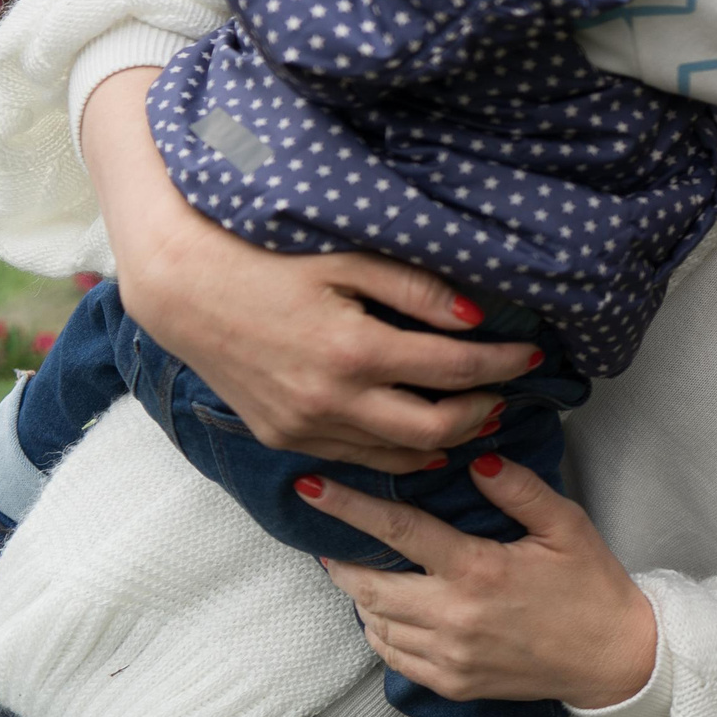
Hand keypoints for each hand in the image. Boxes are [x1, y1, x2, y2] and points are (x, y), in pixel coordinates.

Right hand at [84, 68, 536, 472]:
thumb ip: (416, 288)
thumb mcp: (348, 258)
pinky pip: (356, 460)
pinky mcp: (283, 438)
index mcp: (354, 351)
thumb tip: (481, 314)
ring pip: (398, 457)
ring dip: (447, 440)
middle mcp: (330, 401)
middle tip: (515, 391)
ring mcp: (303, 427)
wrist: (181, 286)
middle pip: (436, 429)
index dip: (504, 364)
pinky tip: (424, 440)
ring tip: (481, 416)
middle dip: (486, 411)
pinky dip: (398, 456)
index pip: (456, 369)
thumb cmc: (266, 257)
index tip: (536, 353)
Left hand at [306, 457, 657, 709]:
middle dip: (340, 558)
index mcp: (479, 570)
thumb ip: (520, 489)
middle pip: (369, 585)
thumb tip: (476, 460)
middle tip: (326, 536)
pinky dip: (379, 630)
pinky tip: (386, 610)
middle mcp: (454, 616)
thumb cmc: (590, 584)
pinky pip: (393, 656)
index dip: (350, 507)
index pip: (398, 531)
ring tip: (357, 569)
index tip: (313, 487)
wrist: (612, 656)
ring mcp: (449, 656)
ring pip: (375, 622)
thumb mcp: (566, 525)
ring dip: (359, 594)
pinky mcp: (450, 683)